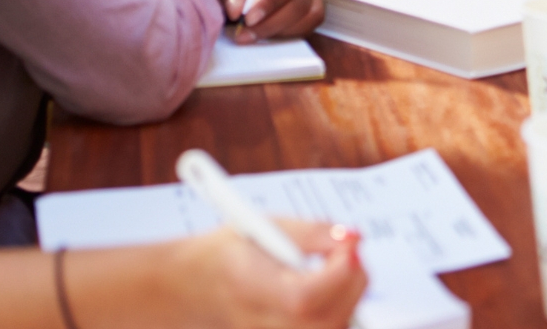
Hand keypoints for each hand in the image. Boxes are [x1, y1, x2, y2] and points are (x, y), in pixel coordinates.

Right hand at [166, 219, 365, 328]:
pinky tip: (329, 292)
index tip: (349, 244)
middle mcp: (260, 323)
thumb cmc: (227, 253)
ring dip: (348, 298)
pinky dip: (336, 312)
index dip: (339, 271)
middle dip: (352, 283)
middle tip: (348, 255)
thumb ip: (313, 233)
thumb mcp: (266, 227)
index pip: (305, 297)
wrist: (192, 286)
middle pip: (329, 321)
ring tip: (335, 271)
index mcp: (250, 288)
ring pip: (333, 328)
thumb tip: (354, 238)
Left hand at [215, 0, 323, 42]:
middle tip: (244, 35)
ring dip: (279, 31)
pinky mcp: (312, 13)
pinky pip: (308, 27)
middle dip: (271, 23)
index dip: (272, 1)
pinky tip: (265, 36)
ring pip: (309, 17)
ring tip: (250, 36)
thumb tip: (236, 11)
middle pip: (300, 3)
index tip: (249, 19)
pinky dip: (287, 35)